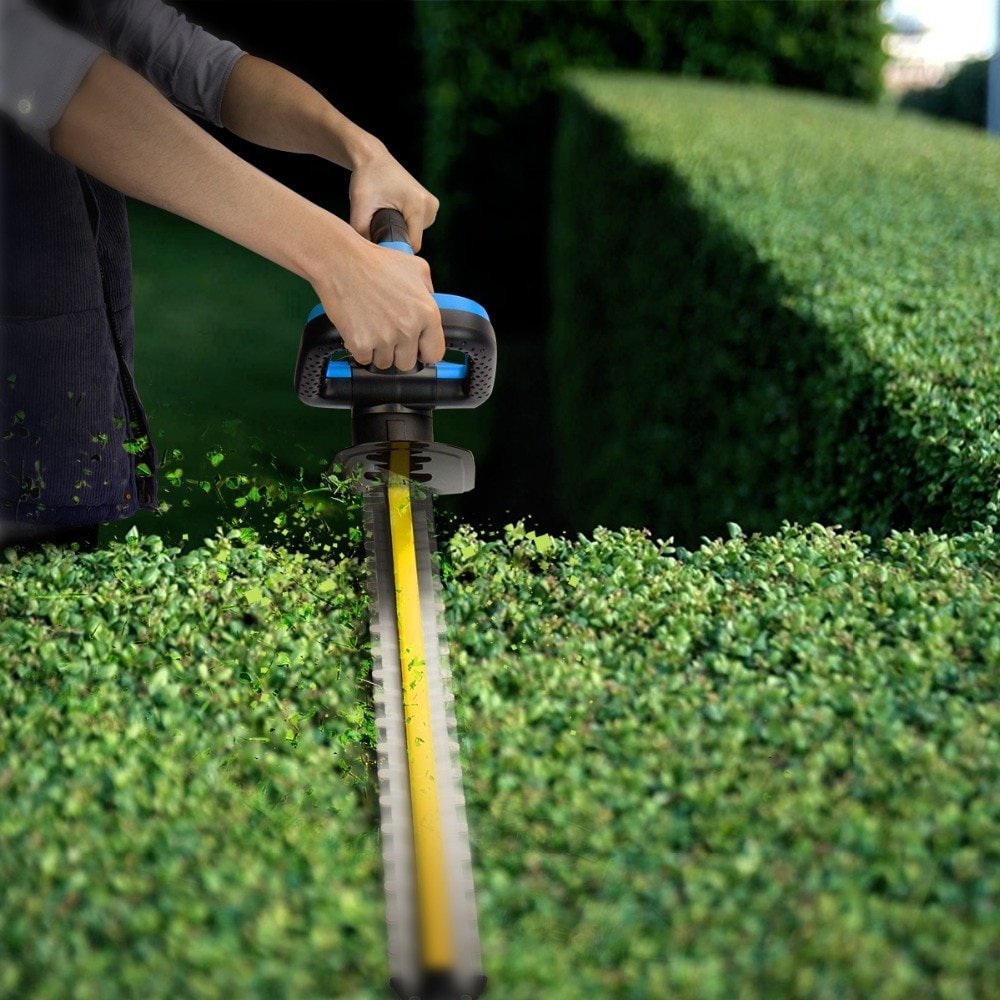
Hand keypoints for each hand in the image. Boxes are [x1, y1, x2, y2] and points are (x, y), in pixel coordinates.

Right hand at [312, 236, 445, 370]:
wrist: (341, 261)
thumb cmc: (376, 262)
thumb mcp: (417, 268)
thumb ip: (429, 291)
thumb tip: (430, 305)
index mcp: (427, 313)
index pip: (434, 353)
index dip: (424, 351)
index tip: (416, 348)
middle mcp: (408, 329)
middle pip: (407, 363)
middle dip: (398, 351)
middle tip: (388, 332)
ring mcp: (384, 338)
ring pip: (384, 363)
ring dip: (378, 350)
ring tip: (372, 327)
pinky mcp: (361, 343)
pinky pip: (364, 359)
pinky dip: (360, 348)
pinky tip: (359, 328)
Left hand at [348, 141, 439, 251]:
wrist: (373, 158)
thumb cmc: (366, 179)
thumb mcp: (359, 207)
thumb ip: (363, 233)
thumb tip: (369, 256)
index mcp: (418, 205)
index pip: (412, 244)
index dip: (395, 248)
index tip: (379, 245)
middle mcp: (430, 206)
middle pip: (413, 240)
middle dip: (395, 238)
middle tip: (378, 223)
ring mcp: (433, 206)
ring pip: (416, 235)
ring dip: (400, 231)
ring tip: (386, 215)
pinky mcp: (431, 206)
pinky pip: (418, 227)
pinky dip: (405, 225)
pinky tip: (394, 214)